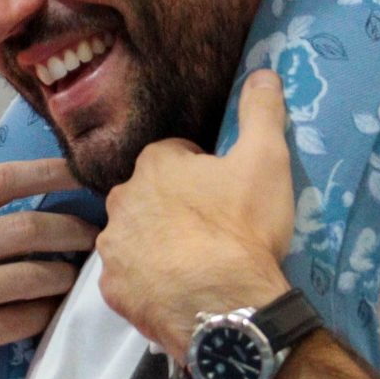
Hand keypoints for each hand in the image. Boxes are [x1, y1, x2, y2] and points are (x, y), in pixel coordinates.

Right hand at [0, 116, 94, 378]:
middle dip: (71, 228)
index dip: (49, 173)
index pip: (0, 180)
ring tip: (77, 271)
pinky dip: (45, 313)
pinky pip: (19, 320)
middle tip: (95, 231)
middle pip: (23, 229)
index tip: (84, 173)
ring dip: (63, 274)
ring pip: (28, 278)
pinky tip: (53, 307)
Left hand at [93, 71, 295, 356]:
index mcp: (153, 163)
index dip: (202, 172)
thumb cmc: (242, 228)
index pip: (175, 156)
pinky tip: (176, 291)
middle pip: (149, 195)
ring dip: (156, 244)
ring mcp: (113, 247)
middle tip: (211, 231)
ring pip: (134, 236)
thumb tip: (263, 72)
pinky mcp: (113, 290)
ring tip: (195, 264)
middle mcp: (121, 199)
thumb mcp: (266, 161)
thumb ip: (262, 112)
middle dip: (173, 207)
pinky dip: (147, 283)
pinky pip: (129, 279)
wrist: (227, 306)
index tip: (224, 194)